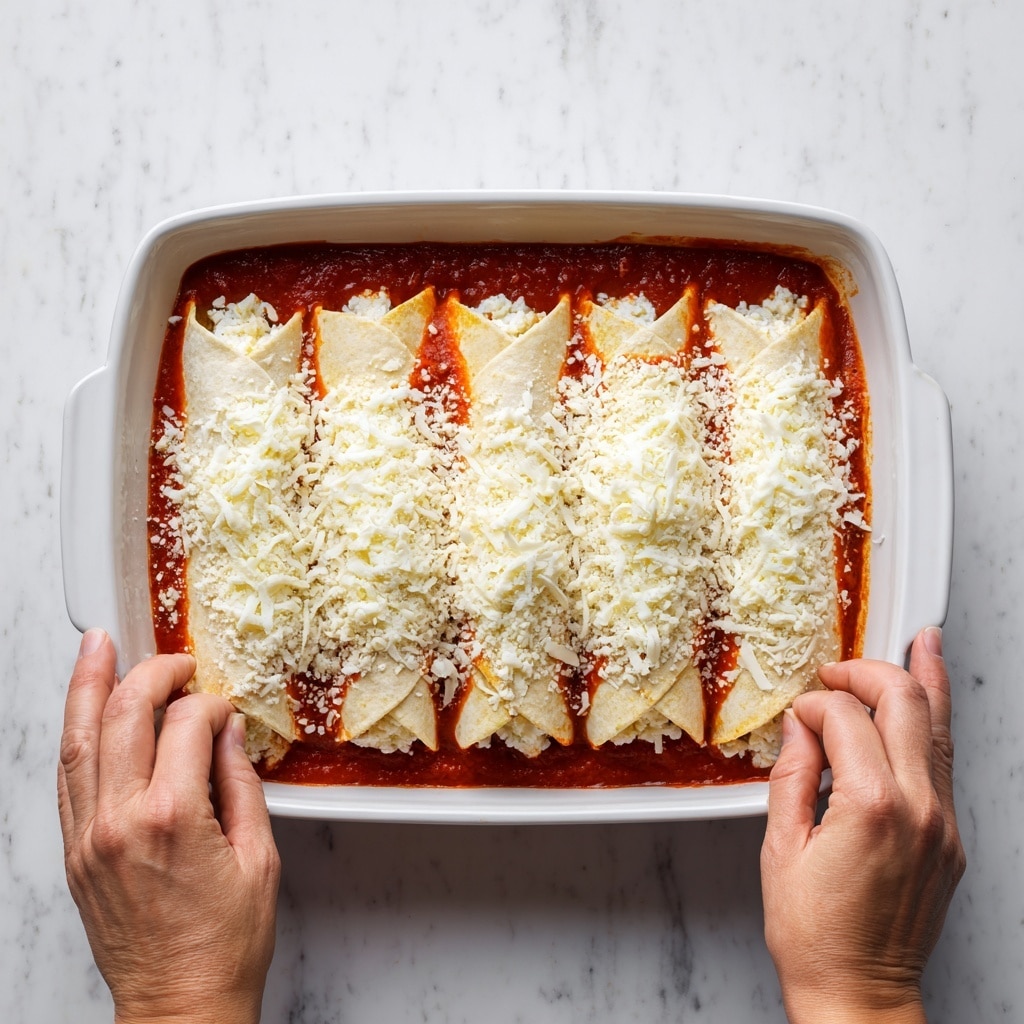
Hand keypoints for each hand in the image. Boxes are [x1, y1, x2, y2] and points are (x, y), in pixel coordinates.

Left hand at [58, 629, 280, 1023]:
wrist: (179, 1005)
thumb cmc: (226, 942)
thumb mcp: (258, 856)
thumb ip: (239, 783)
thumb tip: (227, 733)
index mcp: (174, 817)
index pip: (185, 726)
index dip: (209, 706)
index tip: (225, 710)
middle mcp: (120, 819)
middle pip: (123, 715)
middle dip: (152, 674)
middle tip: (176, 662)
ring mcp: (88, 836)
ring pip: (78, 739)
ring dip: (88, 684)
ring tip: (97, 645)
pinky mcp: (74, 853)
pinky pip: (67, 778)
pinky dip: (74, 735)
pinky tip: (82, 709)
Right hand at [761, 627, 965, 1023]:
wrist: (859, 992)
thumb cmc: (813, 933)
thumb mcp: (782, 847)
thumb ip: (793, 774)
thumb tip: (801, 727)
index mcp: (871, 807)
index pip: (846, 719)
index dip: (816, 704)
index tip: (798, 715)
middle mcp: (919, 808)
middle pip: (906, 703)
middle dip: (870, 671)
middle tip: (840, 669)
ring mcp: (943, 823)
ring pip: (941, 727)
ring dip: (925, 679)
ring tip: (926, 639)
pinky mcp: (951, 838)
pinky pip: (944, 764)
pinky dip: (932, 725)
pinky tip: (926, 701)